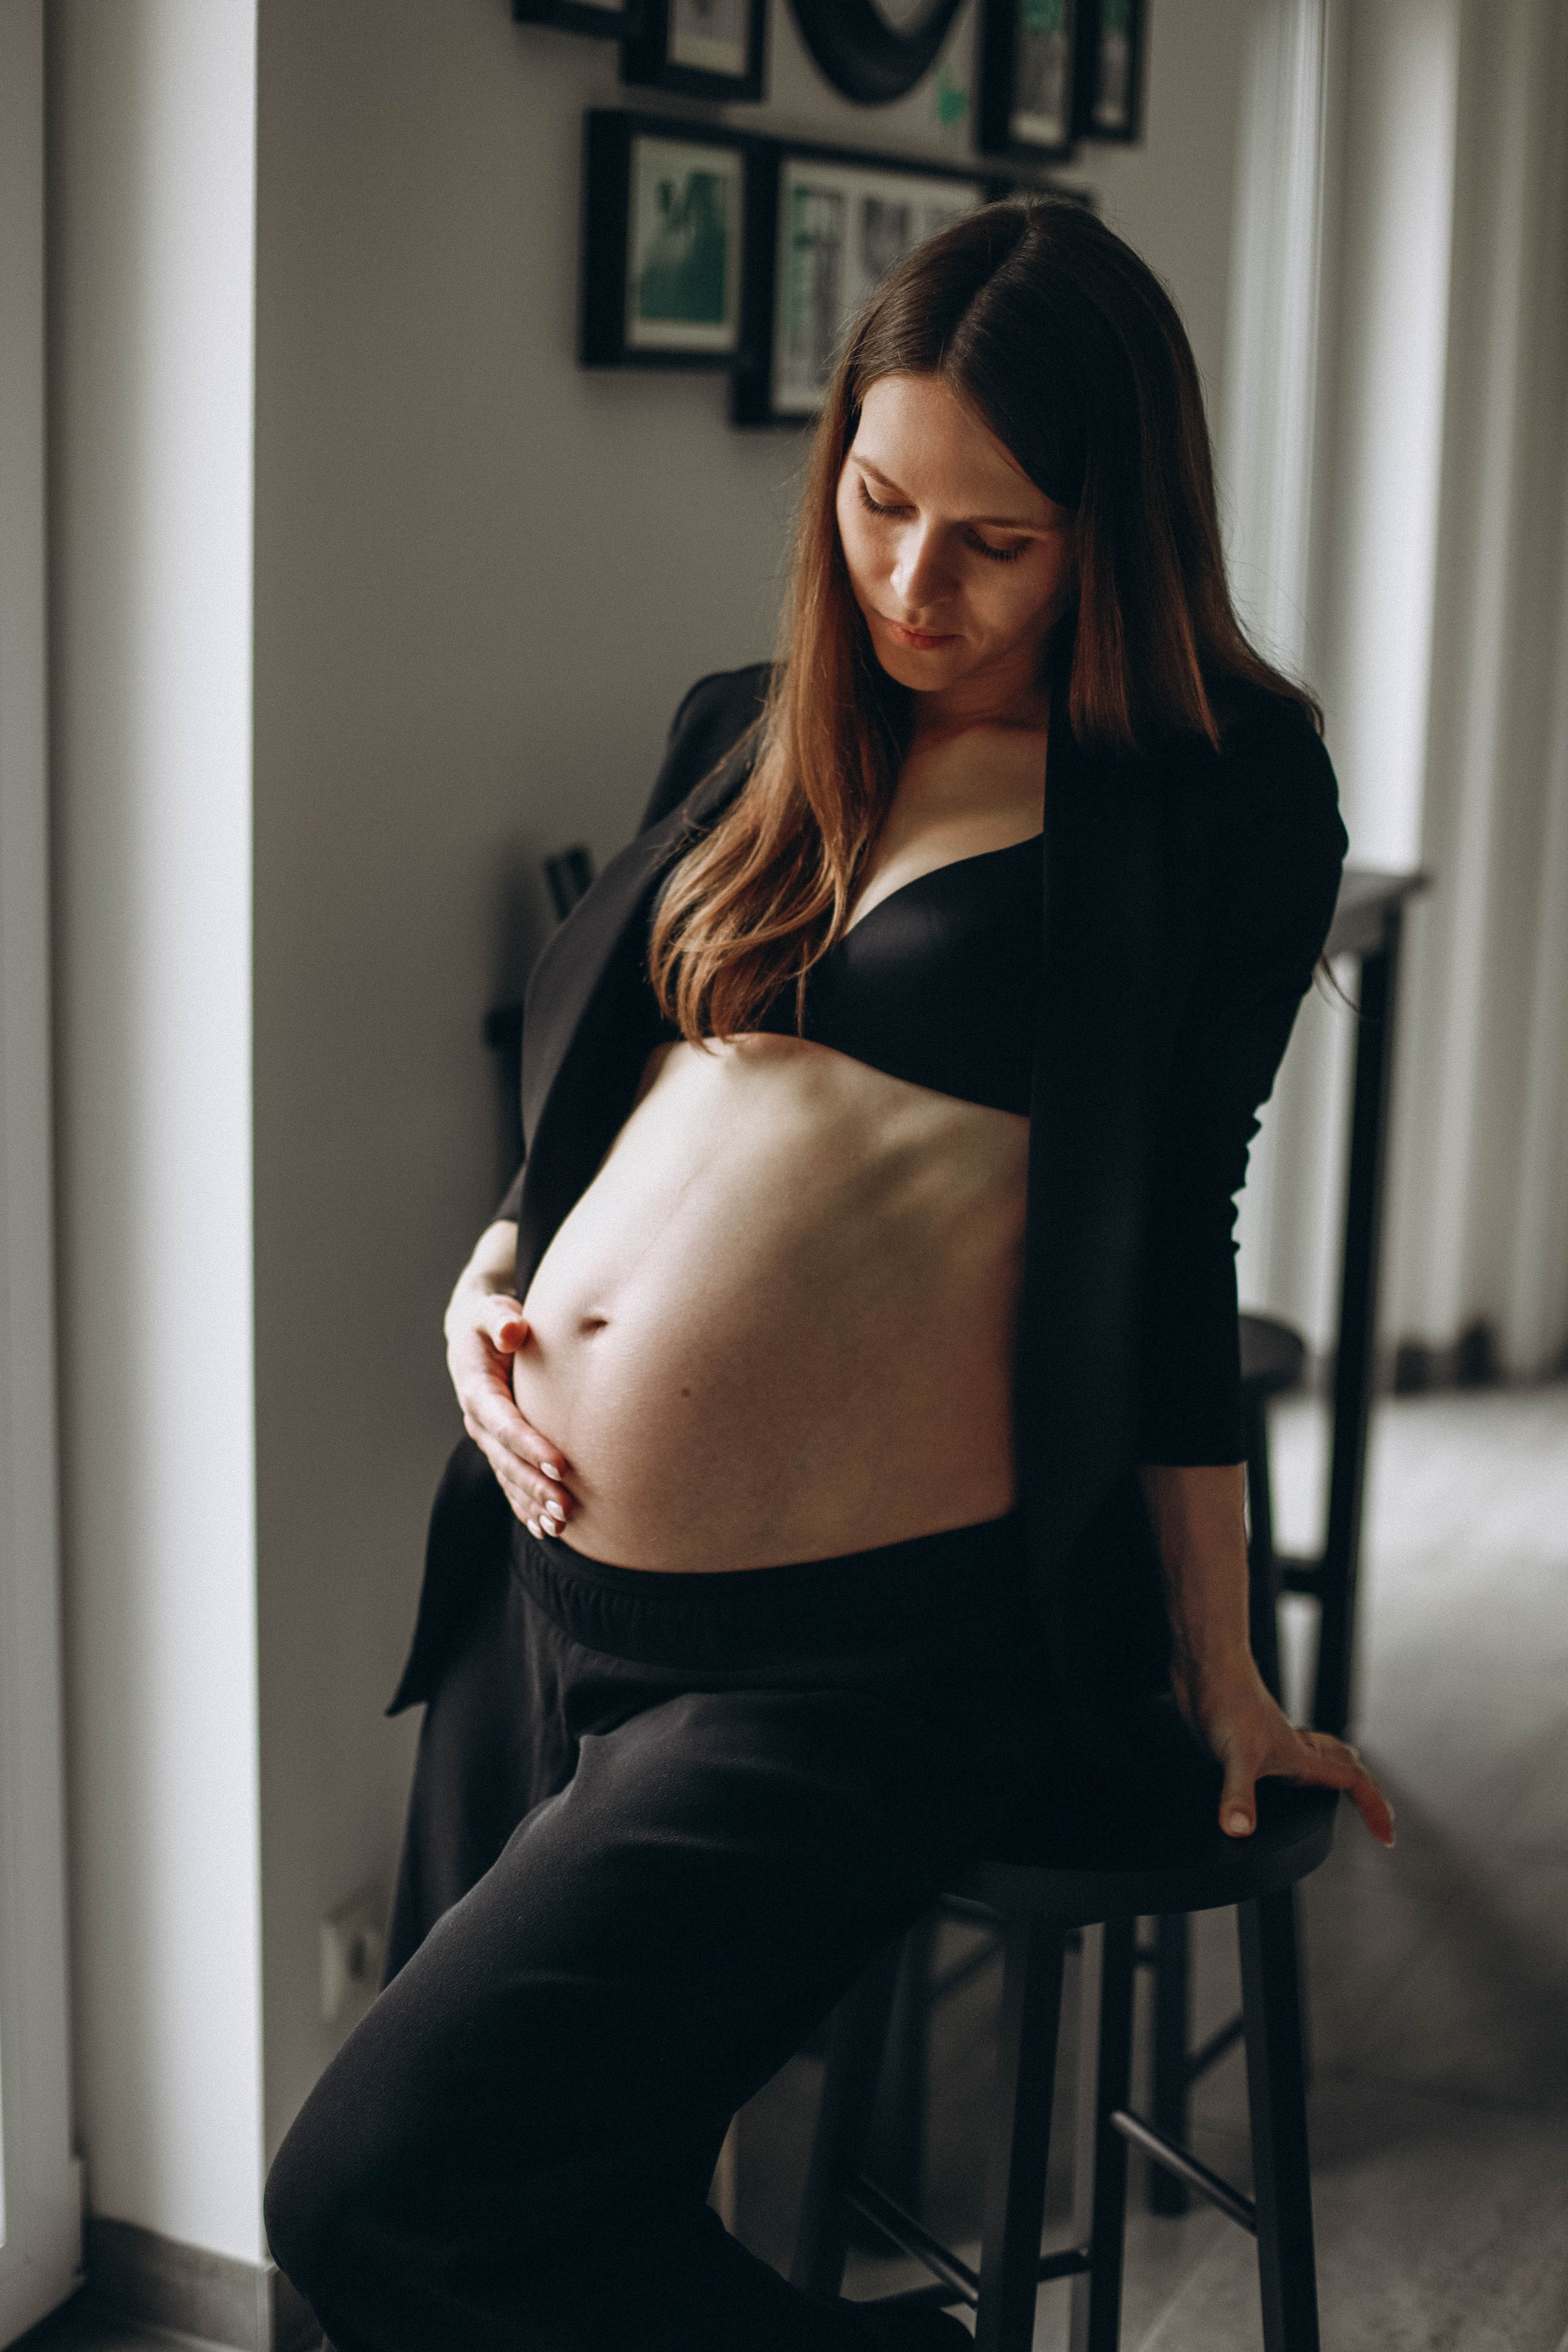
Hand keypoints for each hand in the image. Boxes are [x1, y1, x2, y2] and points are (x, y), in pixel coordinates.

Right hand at [445, 1284, 574, 1533]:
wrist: (475, 1335)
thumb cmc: (490, 1319)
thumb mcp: (491, 1311)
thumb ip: (500, 1319)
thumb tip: (513, 1331)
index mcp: (477, 1390)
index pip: (505, 1424)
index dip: (531, 1446)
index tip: (562, 1466)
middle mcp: (479, 1421)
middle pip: (507, 1461)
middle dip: (535, 1487)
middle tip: (567, 1508)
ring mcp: (487, 1438)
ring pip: (508, 1478)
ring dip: (532, 1504)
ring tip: (561, 1526)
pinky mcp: (498, 1447)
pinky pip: (509, 1482)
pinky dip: (525, 1506)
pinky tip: (544, 1528)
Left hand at [1176, 1656, 1395, 1848]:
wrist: (1207, 1666)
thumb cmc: (1227, 1700)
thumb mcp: (1236, 1757)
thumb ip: (1238, 1795)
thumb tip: (1240, 1828)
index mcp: (1302, 1757)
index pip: (1353, 1782)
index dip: (1373, 1807)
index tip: (1387, 1836)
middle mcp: (1293, 1750)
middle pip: (1343, 1768)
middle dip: (1365, 1792)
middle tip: (1380, 1814)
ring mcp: (1271, 1742)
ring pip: (1317, 1759)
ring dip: (1334, 1773)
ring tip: (1343, 1791)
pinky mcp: (1248, 1738)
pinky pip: (1284, 1756)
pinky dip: (1293, 1768)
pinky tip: (1276, 1773)